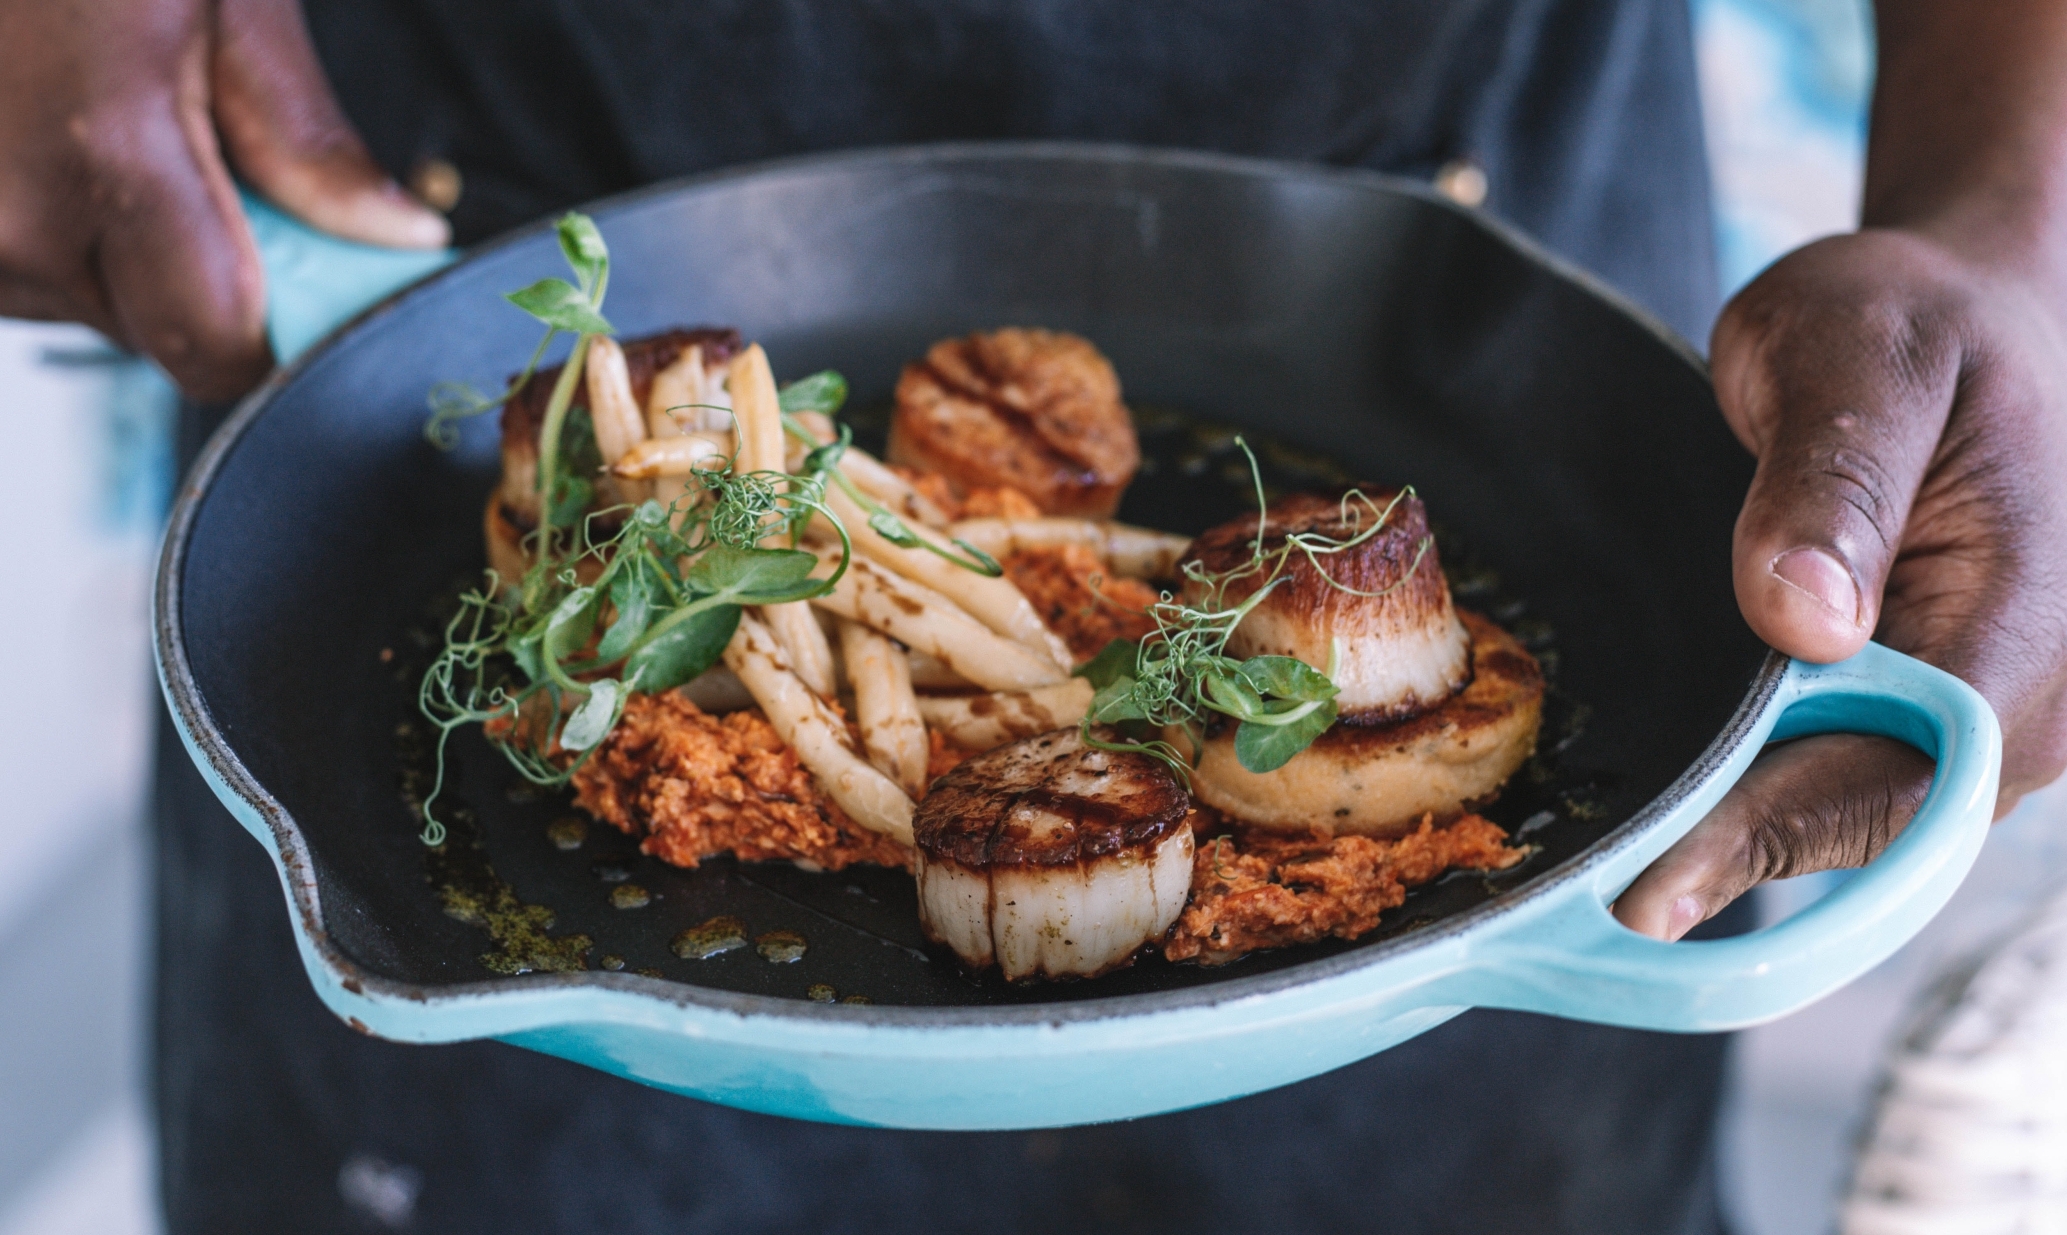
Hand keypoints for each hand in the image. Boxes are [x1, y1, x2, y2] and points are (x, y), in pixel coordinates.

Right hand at [0, 0, 446, 400]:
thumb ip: (306, 140)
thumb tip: (394, 239)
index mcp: (102, 156)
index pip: (217, 350)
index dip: (275, 332)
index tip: (305, 282)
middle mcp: (5, 216)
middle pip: (153, 334)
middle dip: (197, 270)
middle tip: (192, 153)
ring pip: (78, 303)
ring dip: (113, 244)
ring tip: (97, 117)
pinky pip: (13, 267)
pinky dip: (48, 218)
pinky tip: (45, 128)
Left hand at [1615, 228, 2066, 939]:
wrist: (1965, 313)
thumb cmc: (1916, 318)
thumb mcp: (1859, 351)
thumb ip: (1834, 479)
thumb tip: (1805, 620)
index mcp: (2030, 621)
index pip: (1894, 772)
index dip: (1764, 836)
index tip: (1647, 890)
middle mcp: (2030, 700)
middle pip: (1871, 821)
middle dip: (1731, 859)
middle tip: (1580, 902)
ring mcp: (1988, 718)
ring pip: (1855, 814)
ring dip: (1738, 839)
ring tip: (1599, 870)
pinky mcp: (1936, 712)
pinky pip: (1847, 776)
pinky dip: (1758, 800)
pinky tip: (1663, 808)